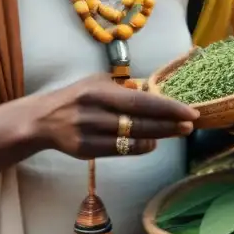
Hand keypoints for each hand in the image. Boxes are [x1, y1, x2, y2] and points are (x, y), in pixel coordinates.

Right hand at [35, 73, 197, 159]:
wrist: (42, 120)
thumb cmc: (76, 96)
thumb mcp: (97, 82)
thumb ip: (124, 88)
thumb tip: (154, 91)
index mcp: (98, 92)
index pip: (141, 102)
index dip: (167, 108)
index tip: (189, 111)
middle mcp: (94, 113)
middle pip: (140, 122)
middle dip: (169, 124)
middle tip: (190, 124)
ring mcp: (90, 134)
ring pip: (133, 139)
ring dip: (159, 136)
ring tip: (176, 131)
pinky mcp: (86, 151)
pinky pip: (121, 151)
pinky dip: (141, 147)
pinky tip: (153, 142)